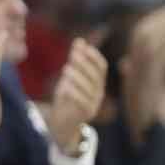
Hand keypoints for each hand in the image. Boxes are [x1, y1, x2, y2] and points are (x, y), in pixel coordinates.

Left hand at [46, 38, 107, 153]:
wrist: (63, 124)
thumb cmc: (67, 97)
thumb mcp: (70, 77)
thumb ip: (75, 60)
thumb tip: (80, 40)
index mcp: (97, 82)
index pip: (102, 67)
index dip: (94, 56)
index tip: (83, 47)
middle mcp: (98, 92)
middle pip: (96, 76)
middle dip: (85, 64)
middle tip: (72, 56)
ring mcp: (94, 104)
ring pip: (89, 89)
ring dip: (78, 77)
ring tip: (65, 69)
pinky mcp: (85, 114)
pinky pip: (82, 102)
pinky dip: (74, 92)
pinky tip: (64, 86)